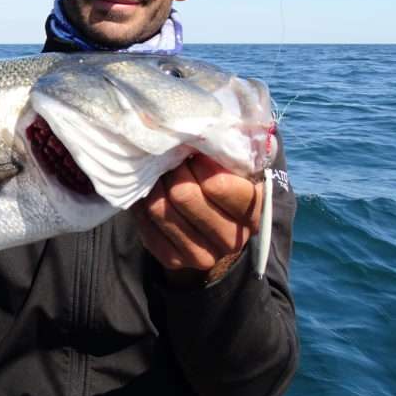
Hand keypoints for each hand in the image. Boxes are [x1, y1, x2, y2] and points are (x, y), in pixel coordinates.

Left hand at [131, 153, 261, 282]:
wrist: (215, 229)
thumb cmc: (227, 185)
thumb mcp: (237, 169)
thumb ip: (227, 153)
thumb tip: (194, 135)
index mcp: (253, 212)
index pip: (218, 185)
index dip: (199, 163)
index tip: (195, 154)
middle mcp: (232, 239)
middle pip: (183, 195)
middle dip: (173, 171)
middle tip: (172, 162)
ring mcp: (203, 255)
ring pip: (160, 209)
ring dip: (154, 185)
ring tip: (160, 174)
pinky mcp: (175, 260)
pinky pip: (146, 226)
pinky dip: (142, 205)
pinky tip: (150, 194)